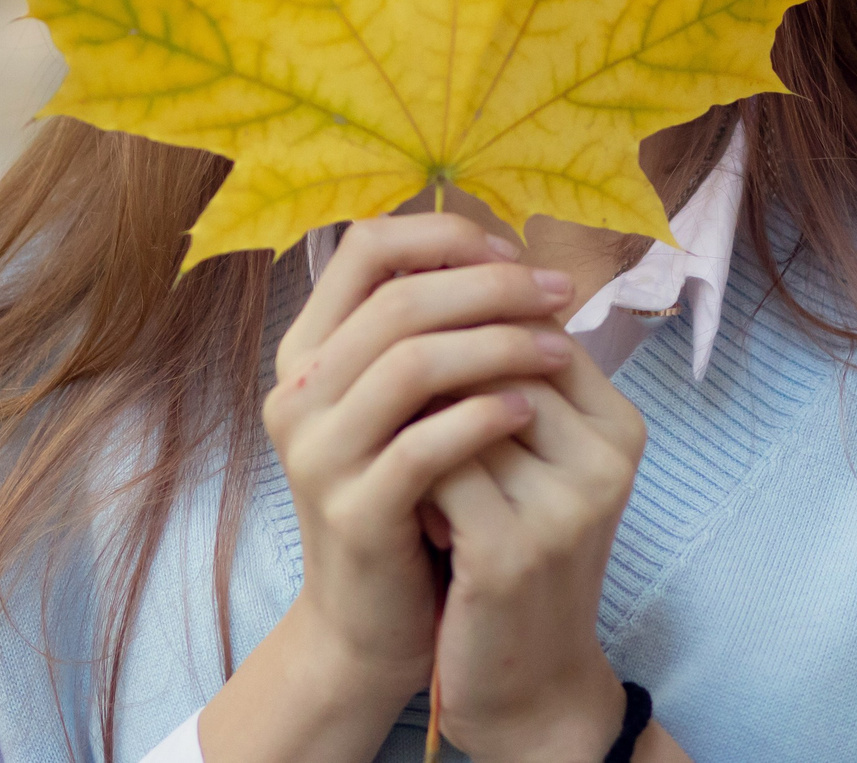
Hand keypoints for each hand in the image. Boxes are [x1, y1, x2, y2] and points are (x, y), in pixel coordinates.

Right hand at [241, 214, 578, 719]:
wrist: (367, 622)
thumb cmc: (403, 495)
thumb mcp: (398, 405)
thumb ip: (423, 334)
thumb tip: (501, 254)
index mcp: (307, 349)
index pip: (363, 246)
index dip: (443, 234)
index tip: (512, 250)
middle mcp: (297, 393)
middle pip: (397, 299)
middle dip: (491, 286)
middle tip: (559, 294)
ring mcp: (317, 454)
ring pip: (410, 364)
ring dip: (498, 346)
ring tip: (559, 350)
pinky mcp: (353, 512)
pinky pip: (423, 446)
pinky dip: (484, 417)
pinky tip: (531, 410)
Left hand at [422, 339, 649, 762]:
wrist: (528, 686)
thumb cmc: (516, 553)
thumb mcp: (536, 463)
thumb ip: (513, 380)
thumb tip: (446, 274)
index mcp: (619, 426)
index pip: (533, 324)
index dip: (465, 323)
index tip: (421, 351)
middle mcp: (606, 459)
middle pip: (494, 357)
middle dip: (436, 379)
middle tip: (405, 415)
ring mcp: (565, 507)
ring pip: (458, 407)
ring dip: (415, 426)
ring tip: (410, 464)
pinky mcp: (511, 551)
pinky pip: (438, 469)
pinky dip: (409, 477)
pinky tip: (410, 508)